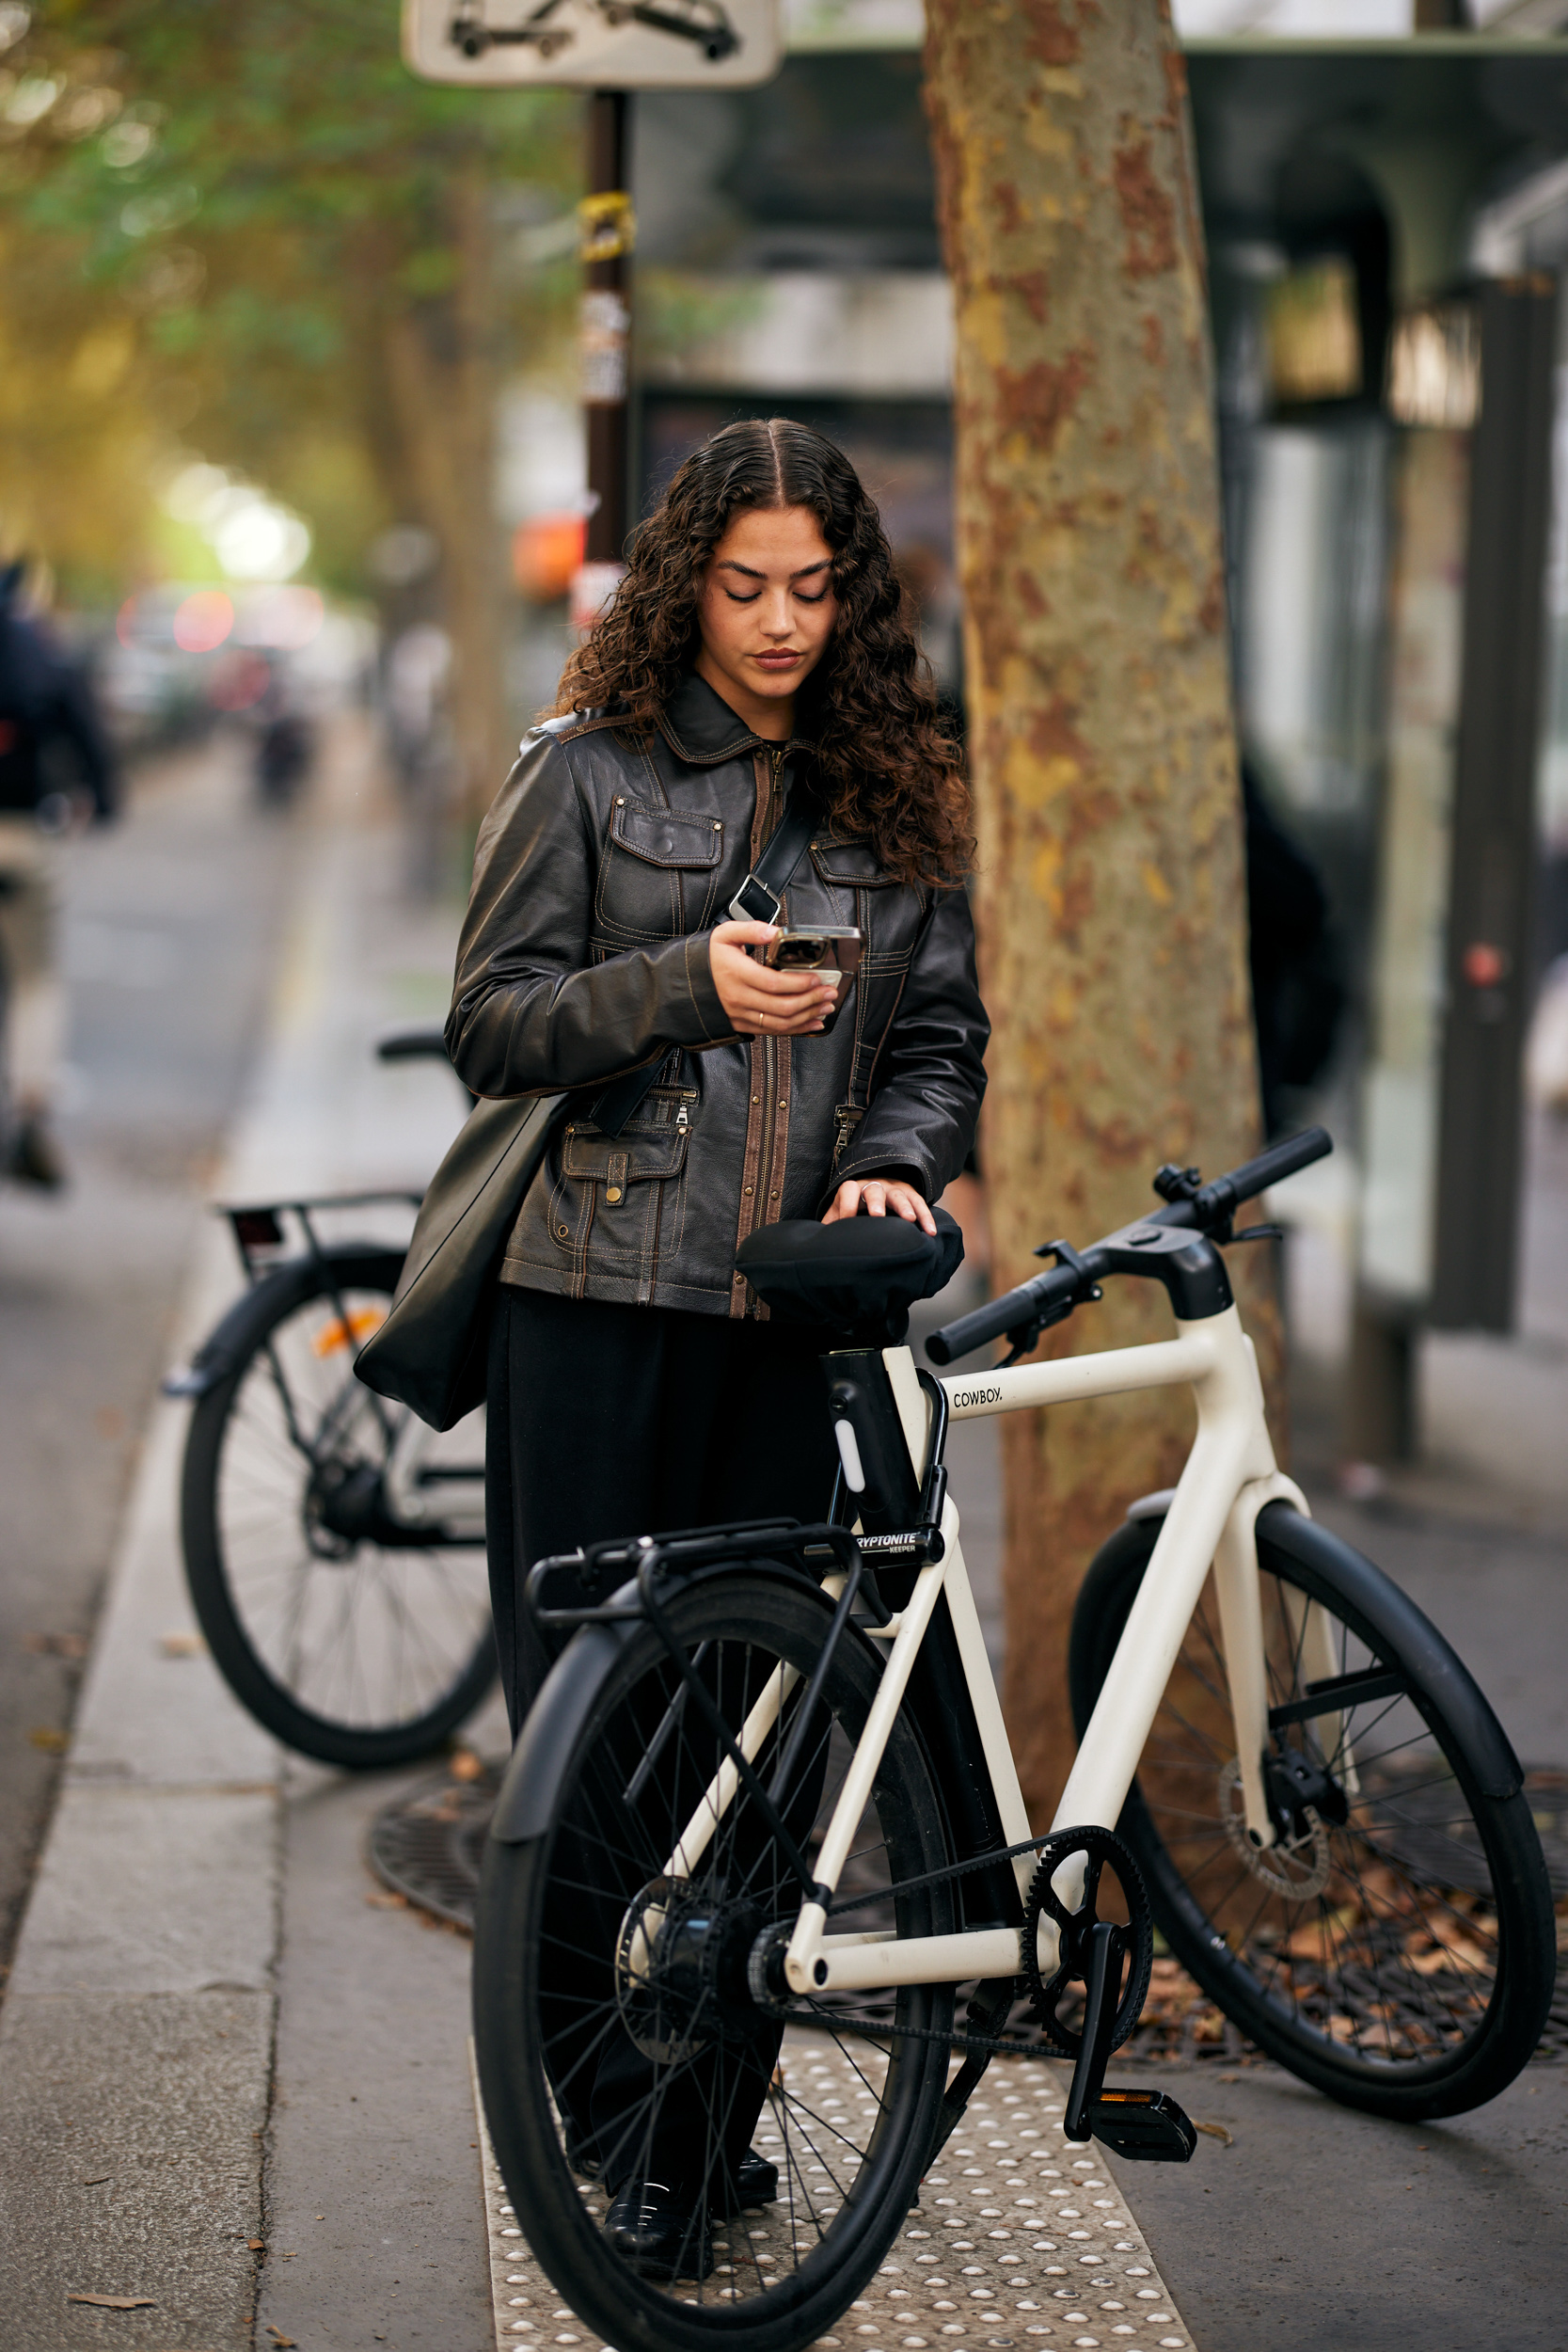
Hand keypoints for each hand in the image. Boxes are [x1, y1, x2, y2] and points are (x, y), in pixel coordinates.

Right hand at [709, 921, 839, 1037]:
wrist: (683, 984)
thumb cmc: (706, 959)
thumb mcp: (724, 935)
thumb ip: (751, 930)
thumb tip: (774, 932)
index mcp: (736, 974)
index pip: (774, 983)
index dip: (799, 983)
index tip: (817, 978)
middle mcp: (738, 998)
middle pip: (782, 1006)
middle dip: (811, 1001)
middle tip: (829, 993)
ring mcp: (740, 1015)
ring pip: (780, 1023)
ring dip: (807, 1016)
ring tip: (825, 1007)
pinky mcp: (742, 1025)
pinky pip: (772, 1032)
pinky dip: (795, 1029)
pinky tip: (811, 1023)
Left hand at [823, 1177, 935, 1235]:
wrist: (872, 1192)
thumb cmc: (853, 1209)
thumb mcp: (838, 1214)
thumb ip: (830, 1226)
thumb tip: (818, 1244)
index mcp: (853, 1188)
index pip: (848, 1190)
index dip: (847, 1205)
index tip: (848, 1221)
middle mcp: (873, 1184)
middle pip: (875, 1189)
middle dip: (876, 1202)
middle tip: (878, 1215)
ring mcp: (893, 1188)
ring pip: (900, 1194)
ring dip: (905, 1207)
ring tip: (910, 1220)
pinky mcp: (910, 1193)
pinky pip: (920, 1202)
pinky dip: (926, 1216)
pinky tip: (931, 1231)